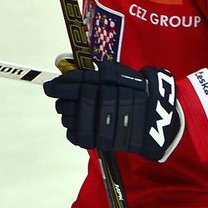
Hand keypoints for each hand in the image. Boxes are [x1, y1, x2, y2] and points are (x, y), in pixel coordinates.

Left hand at [43, 62, 183, 161]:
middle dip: (62, 101)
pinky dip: (74, 130)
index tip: (50, 87)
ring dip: (68, 115)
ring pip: (68, 119)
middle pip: (66, 103)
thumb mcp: (117, 73)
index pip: (72, 84)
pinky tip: (80, 125)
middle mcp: (101, 101)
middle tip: (64, 100)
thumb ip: (92, 70)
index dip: (57, 86)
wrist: (157, 116)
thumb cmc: (135, 91)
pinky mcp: (102, 140)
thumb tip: (65, 66)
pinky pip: (75, 136)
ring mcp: (101, 122)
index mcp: (104, 82)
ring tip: (75, 113)